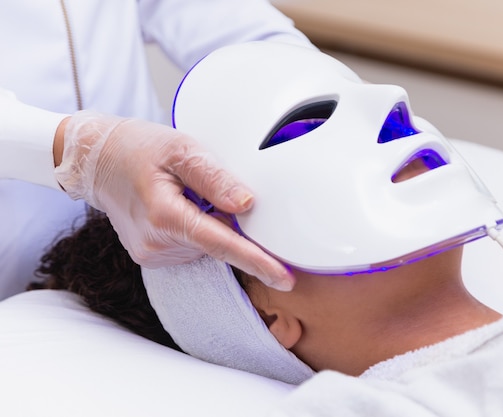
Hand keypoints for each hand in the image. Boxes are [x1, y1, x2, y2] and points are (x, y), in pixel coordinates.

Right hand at [54, 110, 293, 290]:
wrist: (97, 159)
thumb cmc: (138, 148)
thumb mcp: (180, 149)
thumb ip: (215, 178)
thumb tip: (246, 204)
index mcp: (165, 215)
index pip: (222, 245)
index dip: (256, 262)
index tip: (284, 279)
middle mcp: (157, 242)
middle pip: (218, 243)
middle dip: (231, 225)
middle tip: (209, 189)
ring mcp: (152, 253)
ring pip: (206, 245)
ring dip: (211, 224)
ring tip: (186, 193)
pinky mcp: (151, 255)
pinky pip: (191, 246)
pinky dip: (197, 229)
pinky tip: (182, 207)